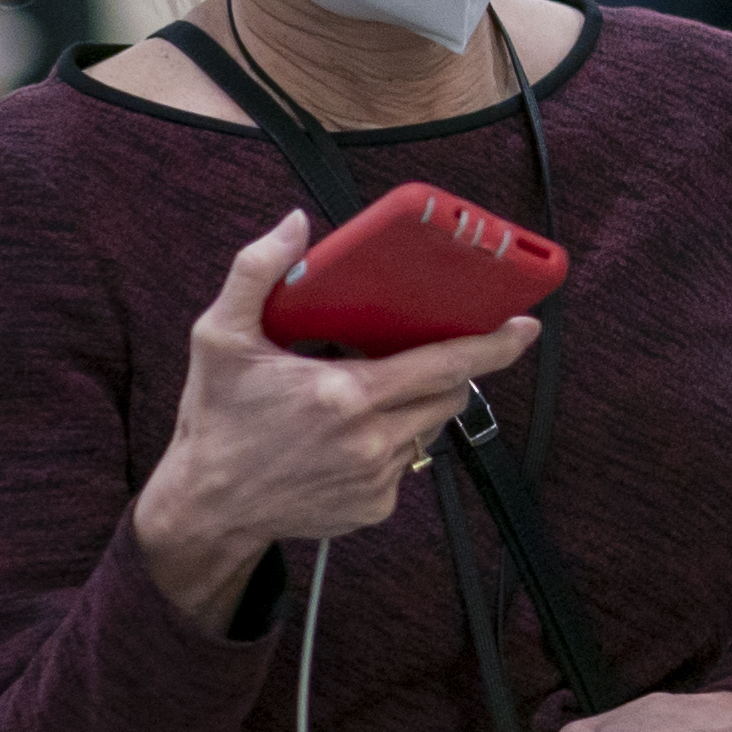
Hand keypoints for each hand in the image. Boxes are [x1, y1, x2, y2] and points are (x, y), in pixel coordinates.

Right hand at [128, 211, 541, 620]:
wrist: (205, 507)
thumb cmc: (215, 418)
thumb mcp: (220, 337)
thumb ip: (257, 272)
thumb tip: (297, 224)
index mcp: (344, 394)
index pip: (444, 364)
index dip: (493, 345)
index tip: (526, 327)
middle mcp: (369, 441)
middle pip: (449, 396)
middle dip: (449, 372)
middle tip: (422, 353)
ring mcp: (375, 479)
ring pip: (429, 430)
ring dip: (417, 406)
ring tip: (372, 393)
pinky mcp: (374, 507)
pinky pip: (406, 464)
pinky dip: (392, 443)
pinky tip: (350, 436)